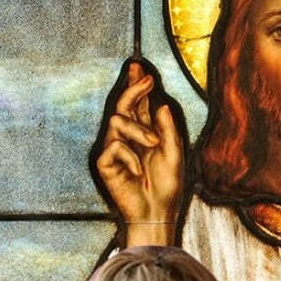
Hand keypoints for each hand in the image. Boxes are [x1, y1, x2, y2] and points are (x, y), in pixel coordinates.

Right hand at [96, 60, 183, 225]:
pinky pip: (113, 147)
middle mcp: (128, 138)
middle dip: (133, 89)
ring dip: (138, 129)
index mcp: (145, 134)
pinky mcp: (105, 164)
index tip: (139, 68)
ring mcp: (115, 150)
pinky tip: (137, 170)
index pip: (137, 105)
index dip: (136, 86)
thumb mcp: (174, 154)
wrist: (158, 213)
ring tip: (152, 144)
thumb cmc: (167, 188)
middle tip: (147, 80)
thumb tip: (161, 104)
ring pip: (117, 121)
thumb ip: (168, 129)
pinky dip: (129, 156)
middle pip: (123, 105)